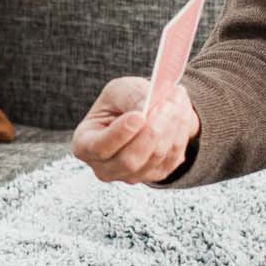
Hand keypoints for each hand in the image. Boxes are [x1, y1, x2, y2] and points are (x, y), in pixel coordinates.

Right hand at [72, 75, 198, 184]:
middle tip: (168, 103)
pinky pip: (171, 158)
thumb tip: (147, 108)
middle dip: (153, 129)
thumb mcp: (120, 90)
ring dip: (171, 127)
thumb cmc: (122, 102)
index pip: (100, 147)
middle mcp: (104, 167)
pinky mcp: (153, 176)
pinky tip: (180, 115)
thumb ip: (131, 97)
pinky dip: (180, 134)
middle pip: (130, 159)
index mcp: (85, 144)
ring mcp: (129, 176)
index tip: (139, 115)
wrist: (144, 111)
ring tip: (177, 100)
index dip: (120, 134)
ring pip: (155, 157)